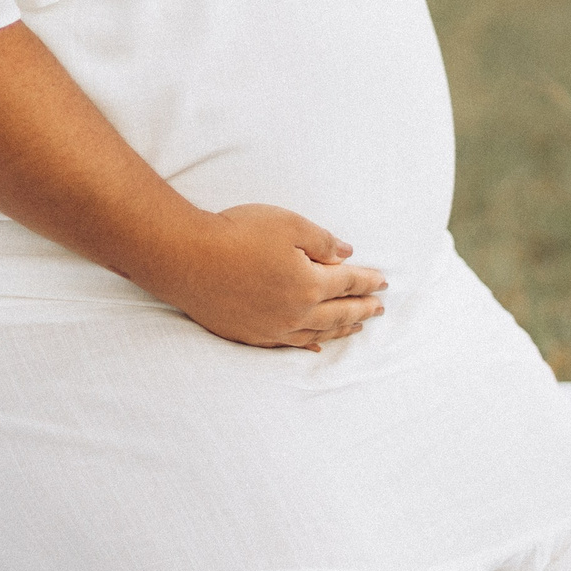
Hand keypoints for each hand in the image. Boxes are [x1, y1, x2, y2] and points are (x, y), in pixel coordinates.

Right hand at [143, 203, 387, 350]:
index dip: (368, 281)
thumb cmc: (237, 234)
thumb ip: (322, 241)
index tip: (383, 282)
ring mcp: (273, 328)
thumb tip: (346, 253)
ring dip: (340, 330)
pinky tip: (315, 346)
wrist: (187, 258)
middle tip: (379, 309)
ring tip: (356, 327)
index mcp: (310, 283)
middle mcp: (296, 312)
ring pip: (317, 334)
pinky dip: (309, 345)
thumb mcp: (287, 224)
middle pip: (338, 313)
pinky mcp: (251, 335)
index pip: (348, 282)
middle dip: (362, 309)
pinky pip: (289, 346)